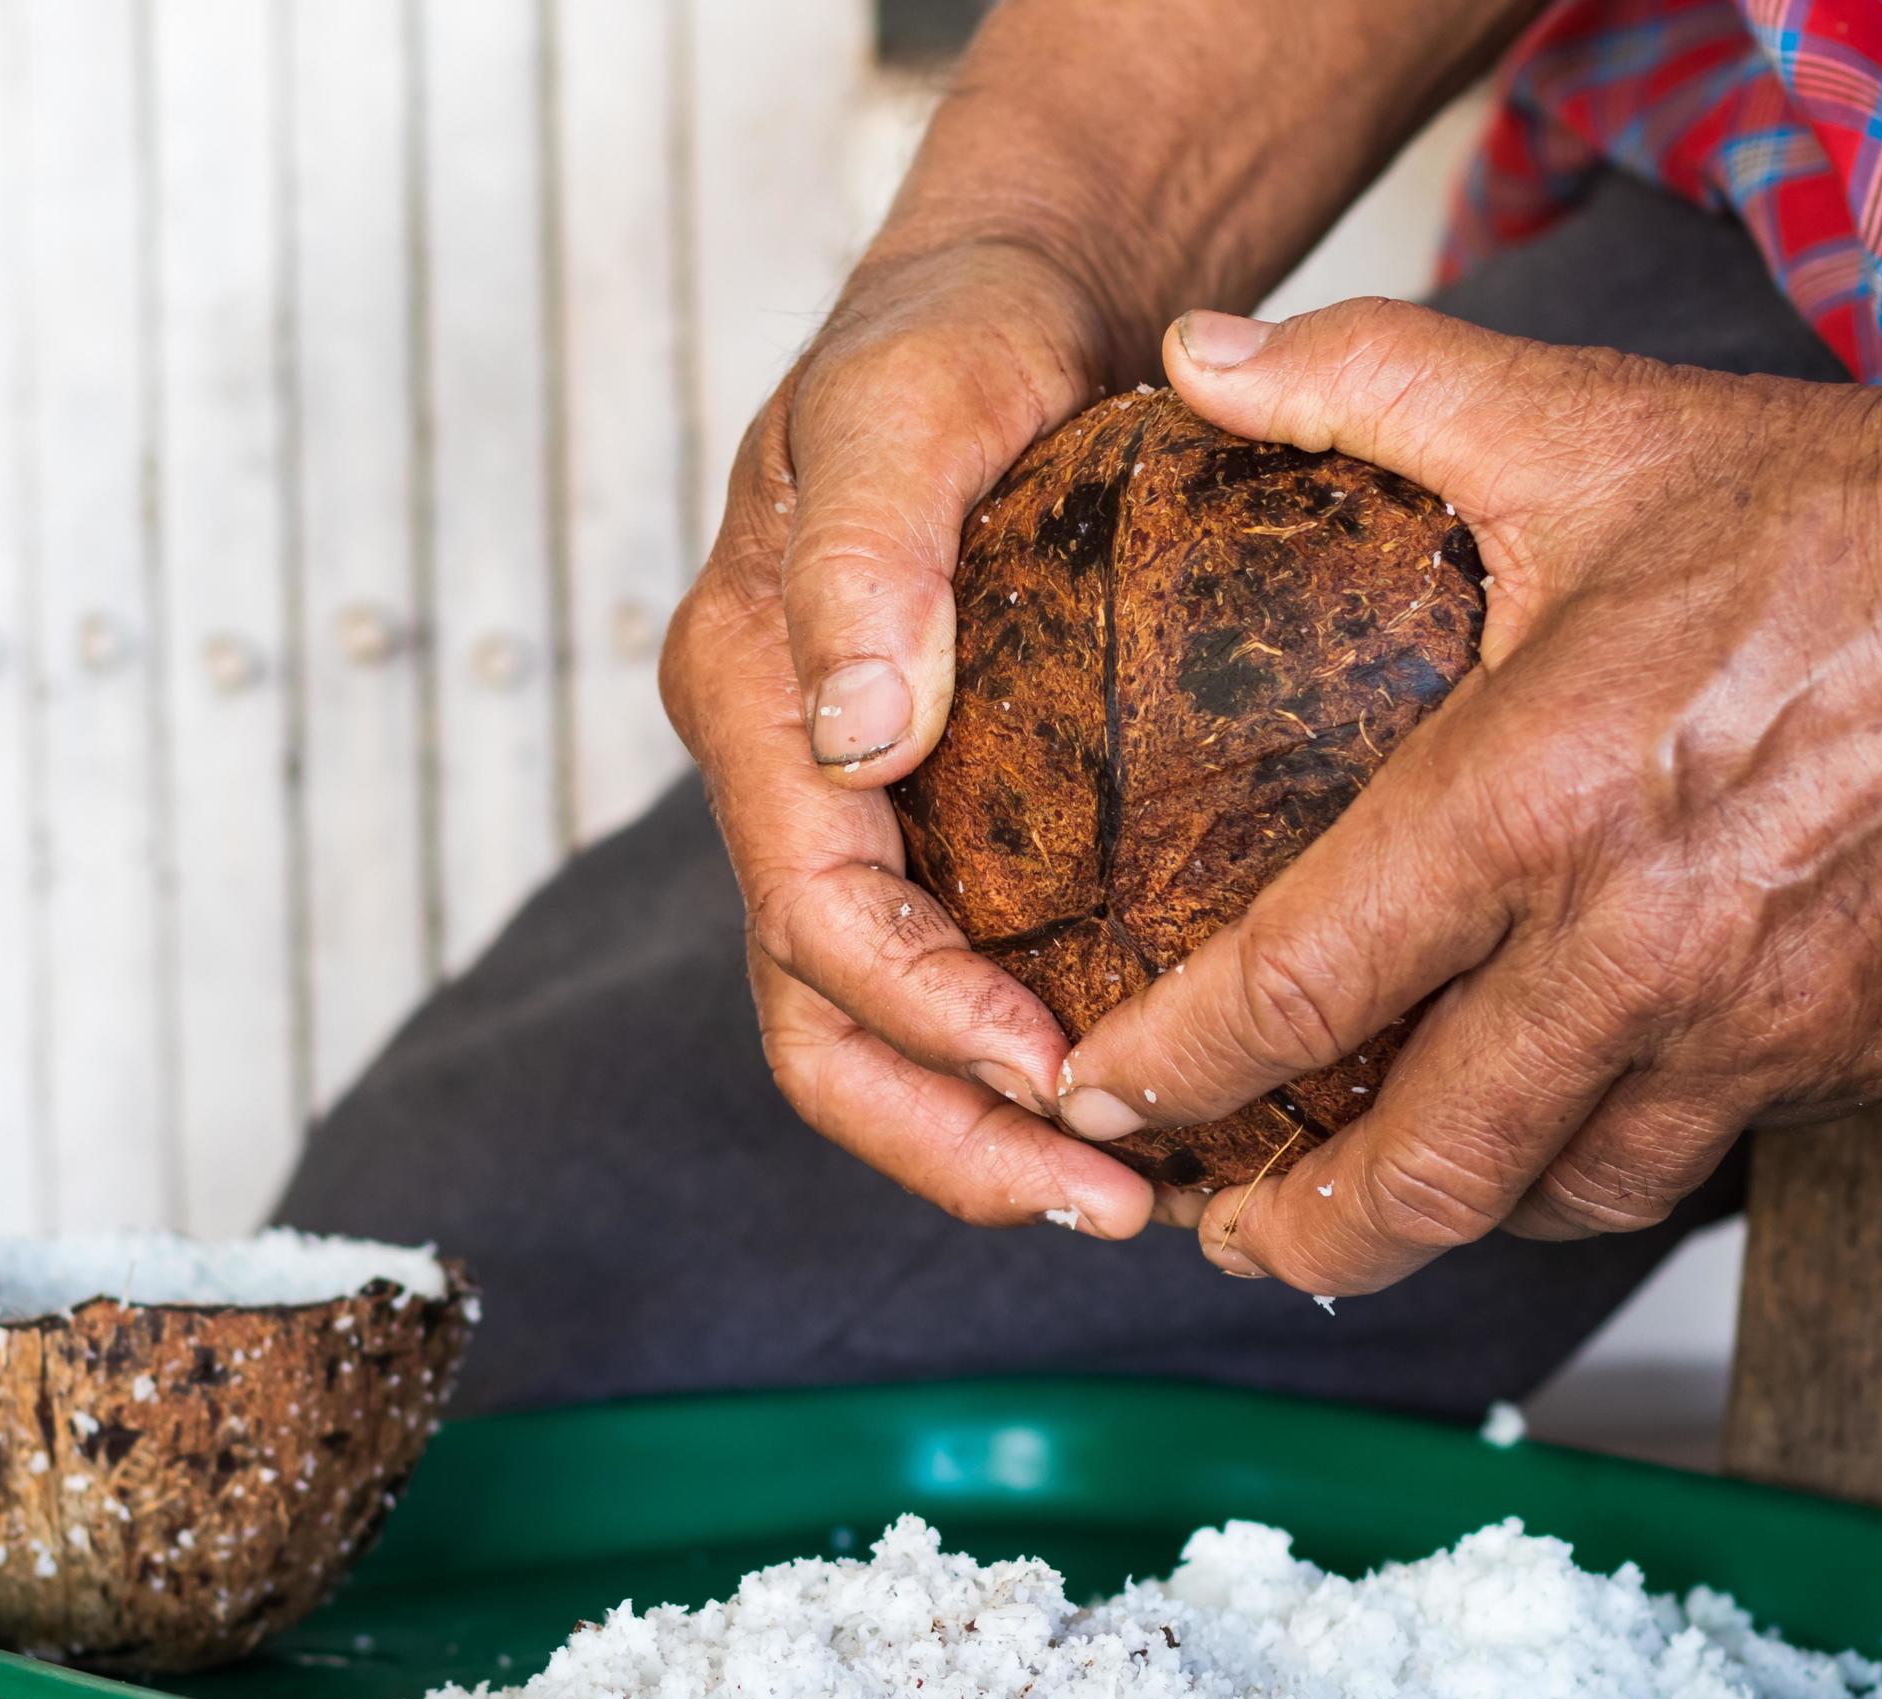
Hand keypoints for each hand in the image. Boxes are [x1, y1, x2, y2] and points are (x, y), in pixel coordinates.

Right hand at [659, 242, 1162, 1233]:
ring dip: (979, 1135)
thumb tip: (862, 737)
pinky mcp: (920, 825)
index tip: (1060, 1073)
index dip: (927, 1015)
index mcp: (752, 699)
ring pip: (867, 1036)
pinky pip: (938, 980)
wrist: (1010, 310)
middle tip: (1109, 1205)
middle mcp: (781, 777)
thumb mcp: (915, 402)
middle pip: (821, 1028)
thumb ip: (869, 556)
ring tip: (1128, 1197)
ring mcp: (843, 813)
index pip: (816, 916)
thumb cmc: (960, 339)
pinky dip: (1014, 1064)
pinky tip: (1128, 1101)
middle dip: (950, 1138)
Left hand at [1053, 297, 1881, 1292]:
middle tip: (1218, 1227)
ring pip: (1560, 1198)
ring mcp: (1764, 1022)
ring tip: (1363, 1196)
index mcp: (1541, 795)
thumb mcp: (1584, 423)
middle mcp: (1645, 942)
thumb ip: (1368, 385)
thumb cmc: (1841, 510)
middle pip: (1426, 1173)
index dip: (1172, 1070)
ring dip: (1441, 1217)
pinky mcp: (1858, 1058)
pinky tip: (1541, 1119)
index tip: (1095, 1099)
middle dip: (1293, 1232)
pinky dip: (1587, 1163)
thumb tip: (1197, 351)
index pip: (1303, 986)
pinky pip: (1691, 1158)